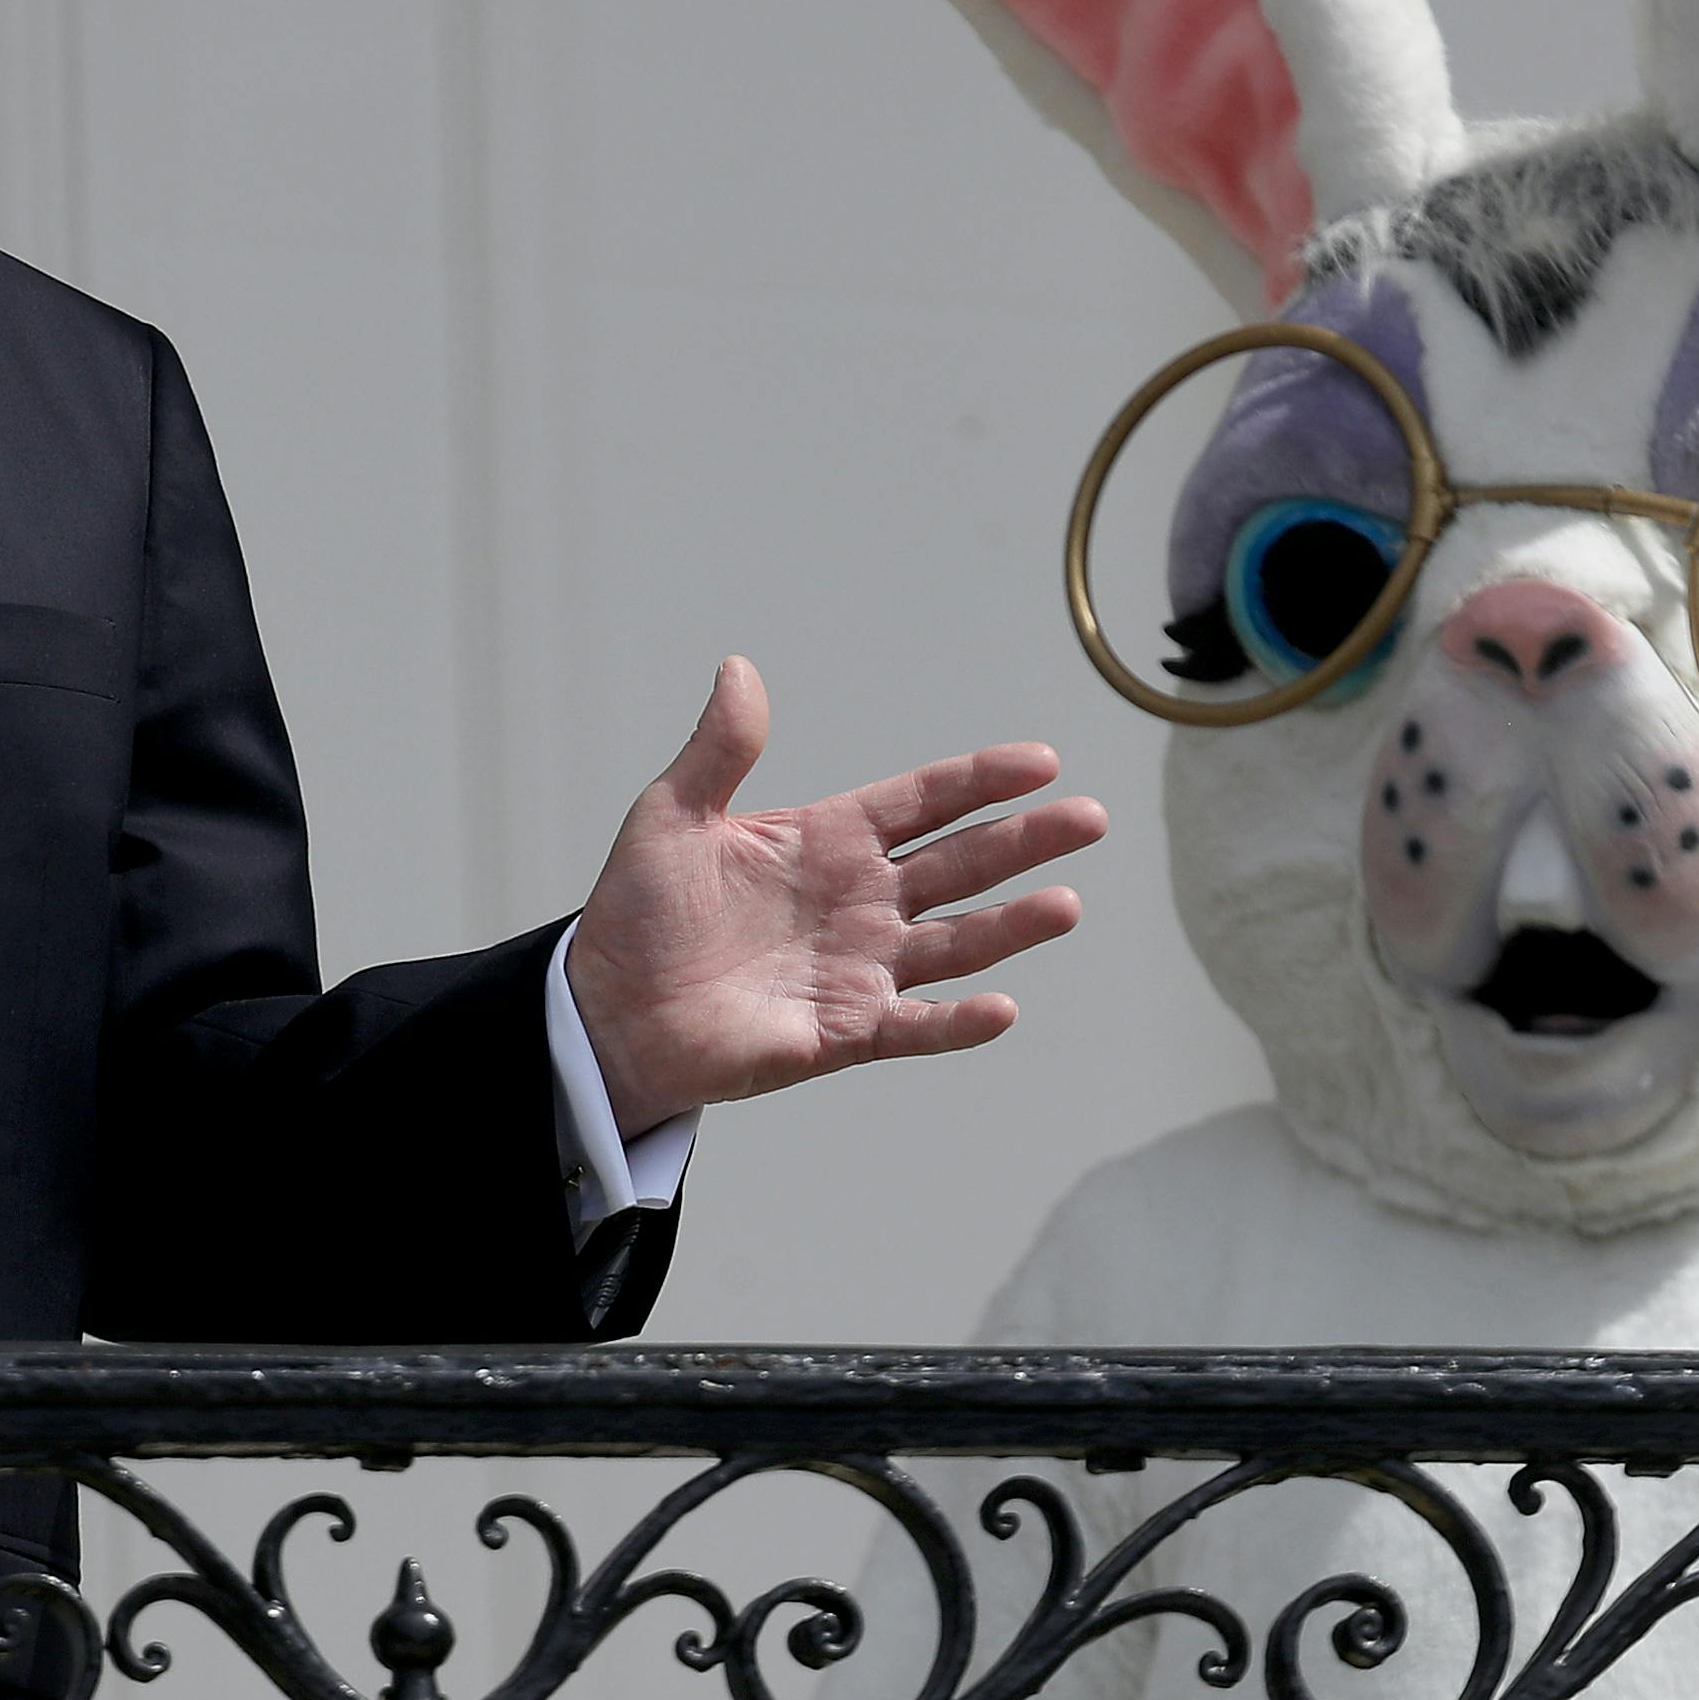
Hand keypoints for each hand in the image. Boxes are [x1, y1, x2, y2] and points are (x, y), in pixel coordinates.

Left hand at [563, 656, 1102, 1137]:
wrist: (608, 1010)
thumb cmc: (639, 913)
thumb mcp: (672, 816)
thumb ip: (718, 750)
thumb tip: (740, 668)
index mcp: (827, 841)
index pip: (921, 802)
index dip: (979, 781)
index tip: (1041, 762)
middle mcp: (858, 902)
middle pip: (960, 866)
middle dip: (1025, 842)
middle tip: (1090, 819)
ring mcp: (858, 968)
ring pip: (954, 944)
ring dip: (1010, 927)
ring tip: (1066, 904)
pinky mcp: (843, 1031)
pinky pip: (914, 1026)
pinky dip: (957, 1022)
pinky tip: (1002, 1007)